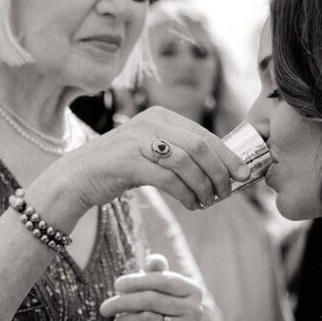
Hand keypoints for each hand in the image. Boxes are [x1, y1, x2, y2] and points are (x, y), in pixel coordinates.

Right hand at [61, 106, 249, 212]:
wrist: (78, 176)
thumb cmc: (120, 167)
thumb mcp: (151, 151)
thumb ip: (179, 152)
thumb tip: (221, 167)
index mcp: (161, 116)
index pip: (204, 134)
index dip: (227, 155)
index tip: (243, 174)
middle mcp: (150, 122)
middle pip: (200, 147)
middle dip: (219, 173)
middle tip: (225, 193)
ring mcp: (138, 140)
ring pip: (187, 164)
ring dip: (204, 187)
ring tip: (208, 202)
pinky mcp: (128, 162)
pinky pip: (168, 179)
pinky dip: (186, 195)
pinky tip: (191, 204)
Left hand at [100, 253, 202, 320]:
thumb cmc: (158, 314)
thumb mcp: (157, 292)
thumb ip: (156, 274)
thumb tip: (154, 259)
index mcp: (192, 289)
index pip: (162, 280)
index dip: (137, 281)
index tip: (116, 285)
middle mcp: (195, 308)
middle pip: (151, 300)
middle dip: (123, 302)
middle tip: (104, 308)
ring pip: (147, 318)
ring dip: (124, 320)